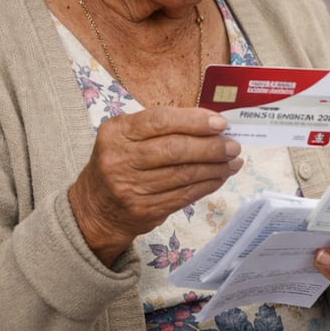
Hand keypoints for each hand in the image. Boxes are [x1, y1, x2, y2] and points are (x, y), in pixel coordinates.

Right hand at [68, 107, 241, 266]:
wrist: (95, 208)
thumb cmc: (121, 162)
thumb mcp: (128, 136)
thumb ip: (164, 127)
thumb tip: (212, 123)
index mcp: (117, 133)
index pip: (160, 121)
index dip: (194, 121)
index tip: (220, 123)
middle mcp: (120, 159)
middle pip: (175, 150)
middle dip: (211, 147)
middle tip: (234, 145)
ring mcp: (130, 188)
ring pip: (183, 175)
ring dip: (215, 167)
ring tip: (234, 161)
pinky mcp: (144, 210)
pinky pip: (184, 195)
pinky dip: (207, 185)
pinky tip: (220, 177)